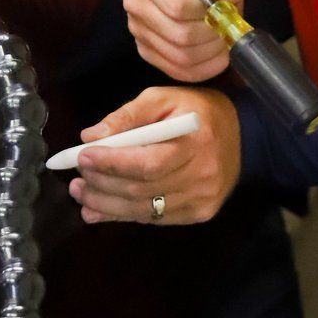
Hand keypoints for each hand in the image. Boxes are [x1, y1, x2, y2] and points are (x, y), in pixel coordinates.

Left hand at [69, 85, 240, 224]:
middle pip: (142, 190)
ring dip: (106, 204)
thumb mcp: (163, 98)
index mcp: (196, 141)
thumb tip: (91, 137)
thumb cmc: (197, 112)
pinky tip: (99, 210)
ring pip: (144, 210)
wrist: (241, 135)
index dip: (112, 163)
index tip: (83, 157)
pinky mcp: (198, 214)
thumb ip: (127, 116)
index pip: (148, 162)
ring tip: (81, 194)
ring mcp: (202, 199)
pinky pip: (154, 219)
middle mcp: (202, 175)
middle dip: (102, 185)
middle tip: (76, 178)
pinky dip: (122, 216)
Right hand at [123, 0, 254, 81]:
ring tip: (223, 34)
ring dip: (212, 52)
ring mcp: (138, 29)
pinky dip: (204, 68)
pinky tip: (217, 53)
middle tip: (229, 23)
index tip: (223, 4)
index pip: (178, 5)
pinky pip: (177, 71)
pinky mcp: (147, 50)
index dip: (209, 12)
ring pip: (181, 56)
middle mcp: (136, 1)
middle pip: (180, 35)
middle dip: (214, 34)